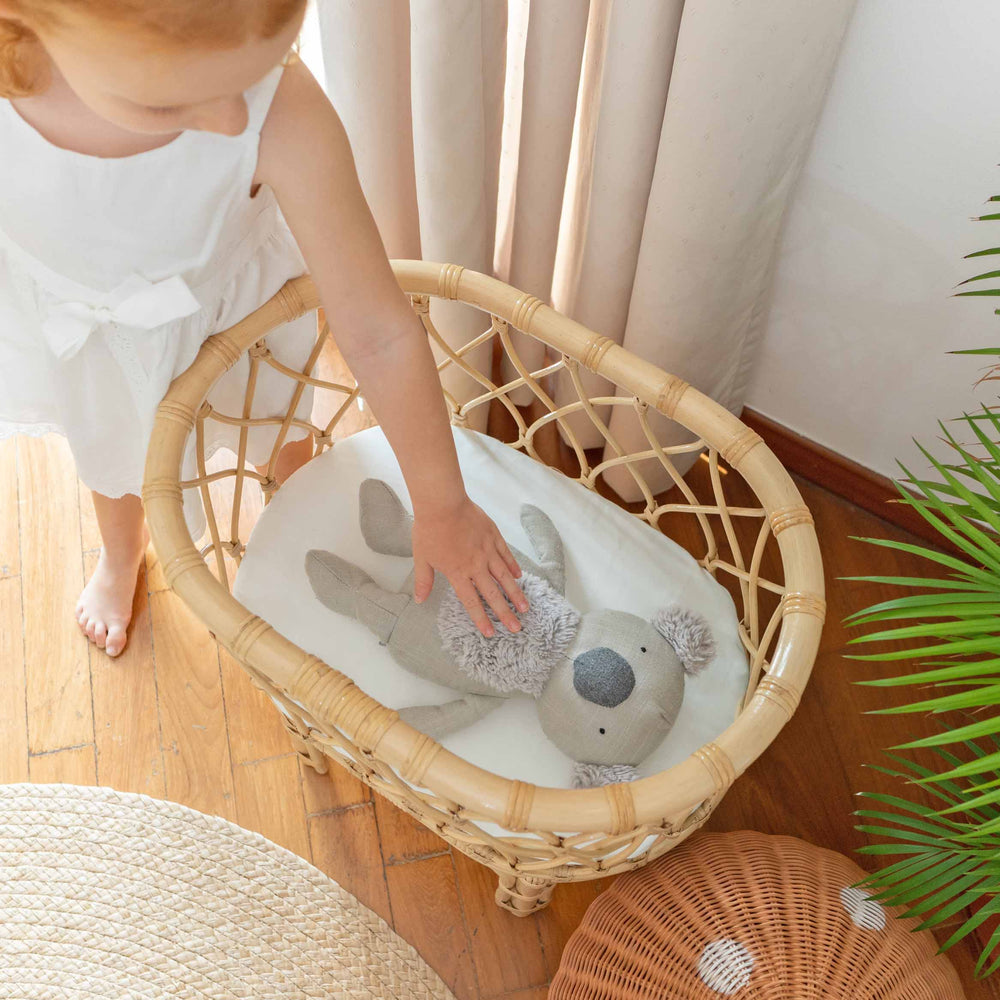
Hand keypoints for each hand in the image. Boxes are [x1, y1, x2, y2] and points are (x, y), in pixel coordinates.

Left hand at [412, 498, 527, 636]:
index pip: (471, 601)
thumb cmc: (429, 529)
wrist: (443, 503)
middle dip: (505, 613)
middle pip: (492, 594)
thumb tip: (420, 600)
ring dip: (515, 593)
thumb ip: (424, 580)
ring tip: (525, 607)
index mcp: (457, 572)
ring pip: (504, 577)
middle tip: (516, 627)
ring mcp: (487, 551)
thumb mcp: (421, 557)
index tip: (490, 633)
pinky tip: (519, 576)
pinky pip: (506, 555)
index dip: (481, 619)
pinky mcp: (494, 536)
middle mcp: (475, 565)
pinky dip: (513, 566)